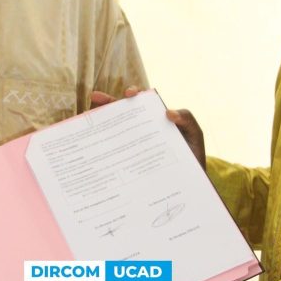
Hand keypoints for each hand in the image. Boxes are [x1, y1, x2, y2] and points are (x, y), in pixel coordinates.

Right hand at [90, 88, 205, 170]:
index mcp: (154, 120)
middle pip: (121, 113)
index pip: (140, 103)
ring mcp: (132, 147)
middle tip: (95, 97)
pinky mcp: (128, 164)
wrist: (190, 186)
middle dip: (107, 103)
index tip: (129, 94)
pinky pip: (113, 156)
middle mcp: (140, 131)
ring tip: (85, 117)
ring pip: (112, 132)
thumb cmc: (192, 157)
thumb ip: (187, 119)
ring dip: (98, 124)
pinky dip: (101, 151)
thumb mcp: (195, 135)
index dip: (132, 94)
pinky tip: (90, 150)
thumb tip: (168, 113)